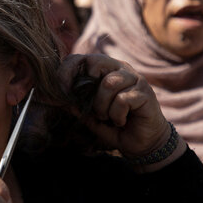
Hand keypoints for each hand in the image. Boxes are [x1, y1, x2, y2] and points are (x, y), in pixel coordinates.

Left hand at [58, 54, 176, 161]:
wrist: (142, 143)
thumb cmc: (115, 126)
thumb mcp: (91, 116)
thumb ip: (76, 105)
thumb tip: (56, 97)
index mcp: (106, 70)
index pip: (83, 58)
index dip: (68, 70)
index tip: (61, 89)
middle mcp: (121, 70)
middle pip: (96, 62)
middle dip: (86, 86)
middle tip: (90, 107)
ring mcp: (135, 79)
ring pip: (109, 84)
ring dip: (102, 107)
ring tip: (107, 117)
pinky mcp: (145, 93)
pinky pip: (122, 100)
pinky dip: (117, 115)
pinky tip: (121, 121)